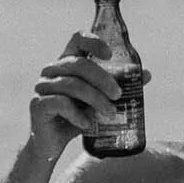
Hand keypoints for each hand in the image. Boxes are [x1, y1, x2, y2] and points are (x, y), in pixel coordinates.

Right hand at [26, 33, 147, 153]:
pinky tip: (88, 124)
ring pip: (72, 85)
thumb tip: (146, 74)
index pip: (77, 39)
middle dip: (103, 79)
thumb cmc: (79, 117)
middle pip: (79, 64)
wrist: (54, 143)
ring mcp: (43, 86)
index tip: (109, 55)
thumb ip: (119, 86)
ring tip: (110, 113)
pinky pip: (61, 103)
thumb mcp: (100, 100)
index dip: (93, 42)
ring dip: (96, 99)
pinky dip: (78, 114)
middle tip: (119, 95)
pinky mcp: (37, 104)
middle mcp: (52, 70)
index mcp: (67, 62)